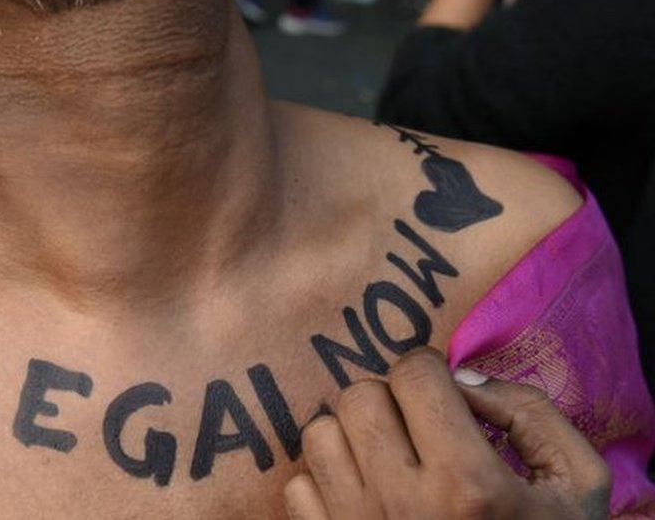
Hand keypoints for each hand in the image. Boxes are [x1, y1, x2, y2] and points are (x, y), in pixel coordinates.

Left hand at [284, 349, 610, 519]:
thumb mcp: (576, 484)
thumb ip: (530, 413)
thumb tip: (462, 378)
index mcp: (468, 484)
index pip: (414, 373)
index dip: (430, 372)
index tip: (442, 395)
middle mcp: (402, 503)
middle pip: (358, 397)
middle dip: (389, 399)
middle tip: (417, 427)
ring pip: (320, 434)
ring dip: (352, 436)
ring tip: (388, 458)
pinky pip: (298, 486)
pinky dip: (325, 484)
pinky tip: (365, 497)